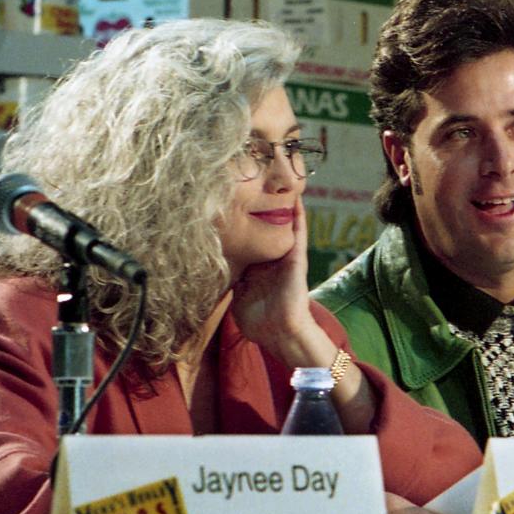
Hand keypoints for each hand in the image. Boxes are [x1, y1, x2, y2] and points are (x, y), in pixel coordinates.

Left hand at [231, 195, 312, 354]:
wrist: (280, 333)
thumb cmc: (259, 322)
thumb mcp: (238, 298)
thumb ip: (231, 283)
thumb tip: (213, 273)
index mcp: (258, 267)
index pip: (250, 238)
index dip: (242, 220)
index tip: (232, 199)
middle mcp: (272, 258)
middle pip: (268, 226)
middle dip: (264, 205)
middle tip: (258, 180)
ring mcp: (286, 257)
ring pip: (286, 224)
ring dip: (284, 204)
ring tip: (282, 180)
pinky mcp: (297, 259)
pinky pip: (299, 233)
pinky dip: (299, 215)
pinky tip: (296, 197)